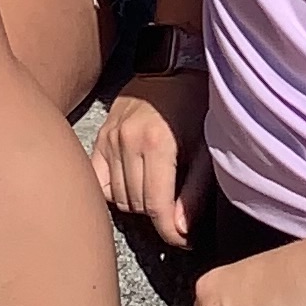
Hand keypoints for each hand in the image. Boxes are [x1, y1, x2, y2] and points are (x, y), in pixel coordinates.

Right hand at [94, 72, 210, 246]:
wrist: (173, 65)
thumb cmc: (196, 105)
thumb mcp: (206, 148)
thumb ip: (194, 192)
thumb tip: (181, 230)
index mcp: (157, 144)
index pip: (157, 208)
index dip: (171, 233)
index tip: (184, 241)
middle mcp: (127, 142)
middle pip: (137, 205)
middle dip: (158, 218)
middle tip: (177, 216)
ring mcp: (109, 139)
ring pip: (118, 197)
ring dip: (139, 204)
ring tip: (159, 195)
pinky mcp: (100, 136)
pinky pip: (99, 180)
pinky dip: (114, 190)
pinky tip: (132, 186)